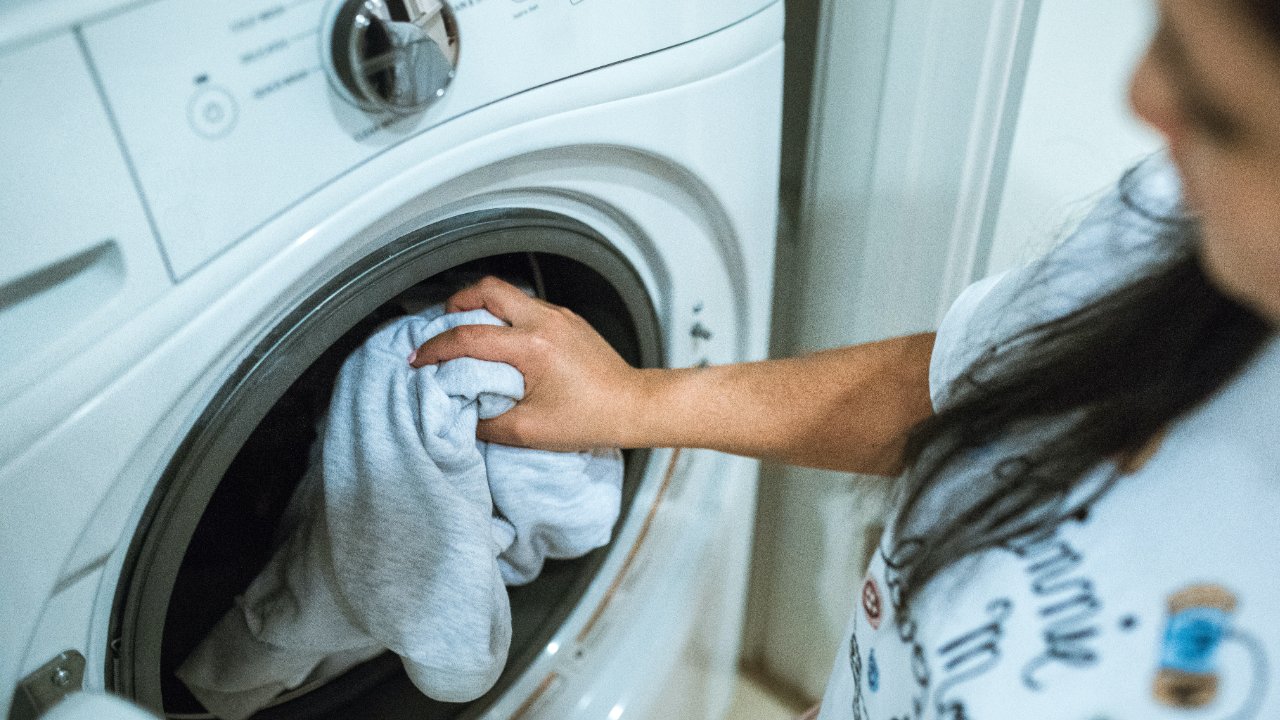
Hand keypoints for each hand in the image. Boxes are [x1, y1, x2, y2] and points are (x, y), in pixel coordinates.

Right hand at [409, 276, 647, 449]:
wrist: (633, 406)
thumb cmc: (590, 419)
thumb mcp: (529, 431)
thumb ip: (486, 423)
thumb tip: (461, 413)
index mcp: (532, 347)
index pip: (469, 337)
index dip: (436, 348)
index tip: (420, 360)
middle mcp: (544, 321)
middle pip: (487, 289)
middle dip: (456, 303)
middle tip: (442, 327)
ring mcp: (558, 316)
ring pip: (508, 294)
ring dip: (482, 308)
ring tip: (469, 332)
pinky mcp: (568, 320)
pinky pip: (527, 306)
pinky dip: (506, 316)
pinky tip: (503, 342)